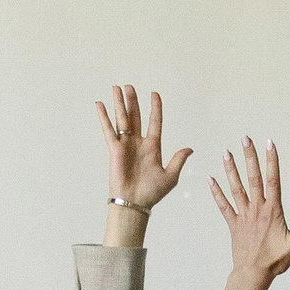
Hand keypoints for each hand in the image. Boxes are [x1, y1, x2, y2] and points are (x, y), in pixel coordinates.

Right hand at [96, 86, 191, 210]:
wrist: (135, 203)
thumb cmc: (152, 192)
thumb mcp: (171, 176)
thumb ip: (178, 160)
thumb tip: (190, 148)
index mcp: (153, 147)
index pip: (155, 122)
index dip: (155, 108)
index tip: (154, 94)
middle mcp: (138, 143)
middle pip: (136, 116)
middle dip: (133, 101)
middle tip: (130, 86)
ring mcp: (126, 145)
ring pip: (123, 119)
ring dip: (120, 103)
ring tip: (117, 88)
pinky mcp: (115, 149)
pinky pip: (108, 130)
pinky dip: (104, 117)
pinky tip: (100, 104)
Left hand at [211, 138, 289, 284]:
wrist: (253, 274)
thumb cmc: (276, 261)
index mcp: (272, 211)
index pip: (273, 180)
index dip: (271, 161)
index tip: (269, 144)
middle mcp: (257, 209)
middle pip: (253, 178)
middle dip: (249, 157)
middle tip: (245, 139)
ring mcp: (243, 215)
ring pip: (236, 188)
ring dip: (231, 169)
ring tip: (226, 152)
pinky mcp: (233, 224)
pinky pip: (223, 205)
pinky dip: (216, 192)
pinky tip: (210, 179)